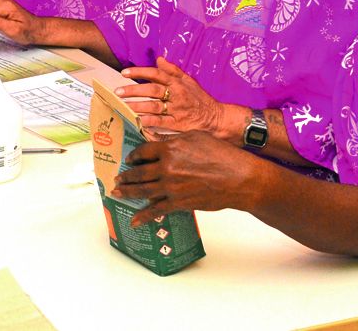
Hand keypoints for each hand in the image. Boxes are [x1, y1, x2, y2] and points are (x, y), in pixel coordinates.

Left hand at [111, 131, 259, 225]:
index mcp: (169, 149)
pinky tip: (134, 220)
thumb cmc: (223, 155)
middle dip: (126, 176)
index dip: (134, 156)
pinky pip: (156, 210)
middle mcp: (166, 167)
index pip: (143, 152)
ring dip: (128, 192)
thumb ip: (175, 140)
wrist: (240, 179)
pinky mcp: (179, 203)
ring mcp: (171, 187)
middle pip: (138, 172)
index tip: (130, 159)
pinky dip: (143, 216)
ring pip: (142, 190)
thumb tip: (162, 144)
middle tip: (118, 178)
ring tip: (117, 192)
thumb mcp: (196, 137)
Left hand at [116, 57, 231, 137]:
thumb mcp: (189, 81)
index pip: (157, 74)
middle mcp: (177, 95)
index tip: (124, 73)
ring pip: (154, 106)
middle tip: (118, 91)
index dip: (140, 72)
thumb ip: (173, 70)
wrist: (215, 118)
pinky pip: (160, 122)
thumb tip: (159, 58)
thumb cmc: (199, 99)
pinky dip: (148, 121)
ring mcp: (177, 110)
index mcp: (178, 83)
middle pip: (153, 90)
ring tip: (123, 105)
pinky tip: (136, 120)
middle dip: (134, 90)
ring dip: (137, 105)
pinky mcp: (178, 124)